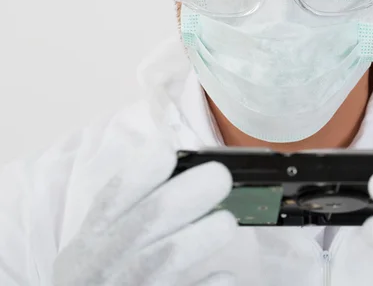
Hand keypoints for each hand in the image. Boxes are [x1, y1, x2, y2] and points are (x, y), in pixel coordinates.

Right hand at [53, 145, 236, 285]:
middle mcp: (107, 259)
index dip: (145, 168)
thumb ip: (128, 208)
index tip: (170, 152)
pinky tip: (224, 274)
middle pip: (151, 216)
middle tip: (220, 177)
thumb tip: (179, 165)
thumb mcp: (97, 240)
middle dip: (192, 191)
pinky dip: (209, 284)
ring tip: (225, 222)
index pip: (115, 192)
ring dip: (205, 234)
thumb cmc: (101, 272)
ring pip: (170, 256)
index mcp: (94, 234)